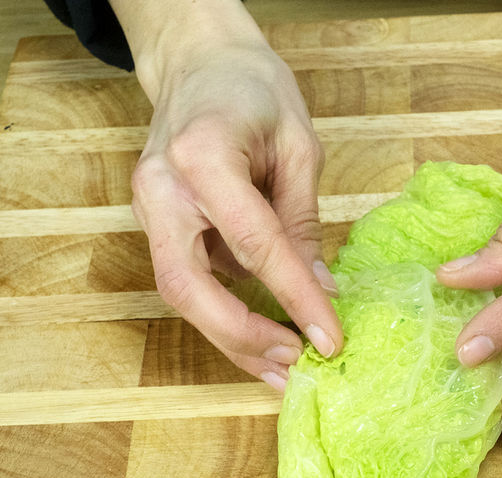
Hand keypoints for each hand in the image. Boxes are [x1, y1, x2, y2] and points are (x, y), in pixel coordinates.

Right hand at [122, 4, 341, 389]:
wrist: (199, 61)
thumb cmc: (253, 90)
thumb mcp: (299, 146)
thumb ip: (304, 222)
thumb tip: (323, 291)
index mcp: (202, 157)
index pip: (255, 244)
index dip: (295, 298)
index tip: (331, 339)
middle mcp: (162, 189)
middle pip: (189, 288)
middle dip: (242, 337)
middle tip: (295, 366)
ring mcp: (149, 208)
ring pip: (181, 294)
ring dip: (231, 339)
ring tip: (281, 371)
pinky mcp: (154, 223)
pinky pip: (187, 280)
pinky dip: (224, 316)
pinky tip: (260, 339)